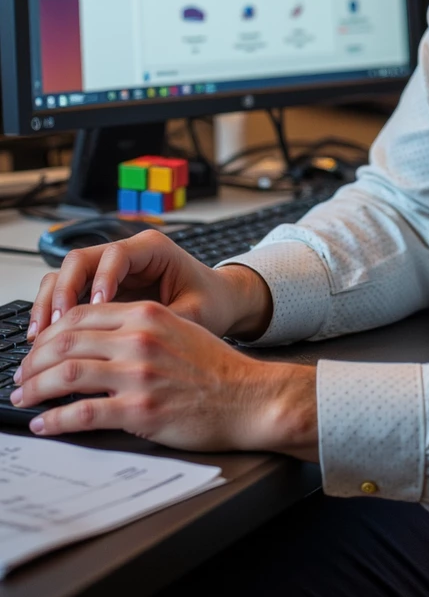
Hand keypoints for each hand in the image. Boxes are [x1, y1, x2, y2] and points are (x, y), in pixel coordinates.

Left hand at [12, 299, 317, 455]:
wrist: (250, 397)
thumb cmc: (218, 370)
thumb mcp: (179, 329)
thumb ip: (139, 328)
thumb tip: (96, 341)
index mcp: (147, 315)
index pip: (81, 315)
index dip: (50, 333)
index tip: (38, 349)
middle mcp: (139, 339)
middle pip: (65, 342)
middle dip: (34, 361)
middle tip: (22, 376)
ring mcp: (138, 374)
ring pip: (66, 375)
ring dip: (35, 389)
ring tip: (23, 399)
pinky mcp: (140, 410)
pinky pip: (82, 414)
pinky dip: (54, 420)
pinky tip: (44, 424)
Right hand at [29, 230, 271, 343]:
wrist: (220, 303)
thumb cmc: (212, 304)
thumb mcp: (195, 315)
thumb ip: (162, 325)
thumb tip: (130, 347)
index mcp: (153, 249)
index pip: (115, 255)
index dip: (100, 279)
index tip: (95, 307)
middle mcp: (128, 254)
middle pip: (80, 259)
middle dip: (62, 291)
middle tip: (53, 326)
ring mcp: (111, 270)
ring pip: (66, 274)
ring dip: (50, 302)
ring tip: (40, 335)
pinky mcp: (102, 288)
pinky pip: (69, 292)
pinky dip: (54, 312)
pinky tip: (46, 338)